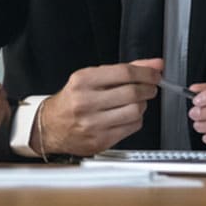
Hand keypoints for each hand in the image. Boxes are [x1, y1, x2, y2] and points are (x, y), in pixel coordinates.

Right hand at [38, 60, 162, 156]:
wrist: (50, 127)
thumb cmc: (71, 101)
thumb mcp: (91, 78)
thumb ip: (123, 70)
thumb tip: (154, 64)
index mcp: (82, 81)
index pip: (124, 73)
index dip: (146, 73)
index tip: (155, 74)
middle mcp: (86, 102)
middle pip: (132, 93)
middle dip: (148, 89)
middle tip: (150, 87)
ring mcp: (93, 123)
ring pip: (135, 111)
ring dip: (143, 105)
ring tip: (137, 102)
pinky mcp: (100, 140)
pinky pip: (131, 127)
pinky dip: (136, 119)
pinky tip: (127, 115)